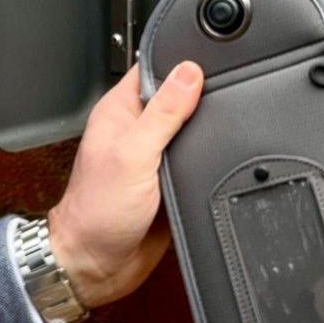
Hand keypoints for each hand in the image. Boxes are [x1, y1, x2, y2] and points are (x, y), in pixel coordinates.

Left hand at [44, 60, 202, 309]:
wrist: (99, 265)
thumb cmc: (96, 212)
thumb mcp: (133, 154)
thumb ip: (162, 113)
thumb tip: (189, 73)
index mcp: (120, 111)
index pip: (155, 69)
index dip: (182, 61)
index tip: (211, 56)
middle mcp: (137, 130)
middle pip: (179, 98)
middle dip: (202, 97)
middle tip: (227, 94)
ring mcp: (155, 156)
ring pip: (192, 130)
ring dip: (207, 132)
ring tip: (223, 128)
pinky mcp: (170, 181)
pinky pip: (196, 161)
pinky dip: (207, 161)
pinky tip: (219, 158)